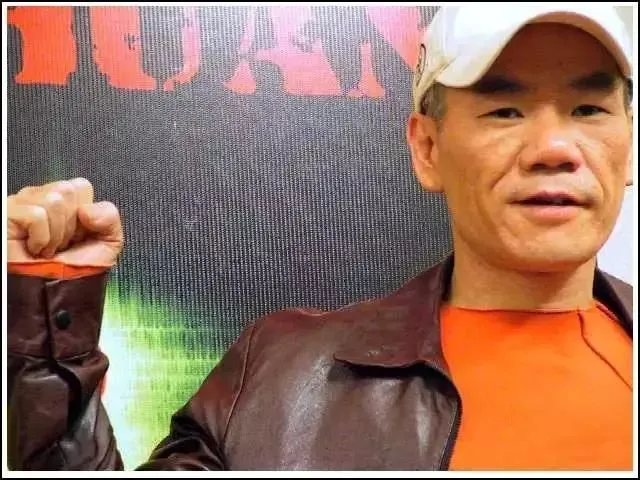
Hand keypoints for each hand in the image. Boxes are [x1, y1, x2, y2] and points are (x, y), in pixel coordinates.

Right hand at [7, 178, 123, 266]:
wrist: (54, 297)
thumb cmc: (74, 271)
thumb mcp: (107, 243)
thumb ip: (110, 218)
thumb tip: (88, 208)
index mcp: (64, 202)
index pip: (80, 186)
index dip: (86, 216)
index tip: (77, 238)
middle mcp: (40, 198)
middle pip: (67, 189)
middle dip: (71, 225)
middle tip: (61, 245)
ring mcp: (20, 205)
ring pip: (54, 200)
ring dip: (56, 235)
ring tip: (48, 250)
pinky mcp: (7, 215)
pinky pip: (36, 215)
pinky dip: (41, 239)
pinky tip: (34, 250)